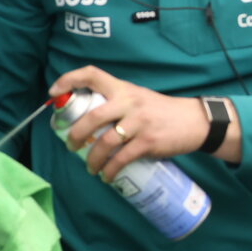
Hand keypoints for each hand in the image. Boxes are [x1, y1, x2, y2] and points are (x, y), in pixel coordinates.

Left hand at [49, 66, 238, 181]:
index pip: (92, 74)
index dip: (69, 80)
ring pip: (104, 142)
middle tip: (71, 146)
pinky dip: (110, 170)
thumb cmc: (164, 112)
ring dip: (92, 159)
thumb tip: (89, 122)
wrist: (197, 122)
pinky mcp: (148, 141)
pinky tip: (107, 176)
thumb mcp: (141, 99)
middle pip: (92, 116)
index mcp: (125, 89)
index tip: (54, 92)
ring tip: (90, 168)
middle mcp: (130, 102)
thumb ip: (118, 104)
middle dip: (76, 135)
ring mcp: (139, 122)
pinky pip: (121, 158)